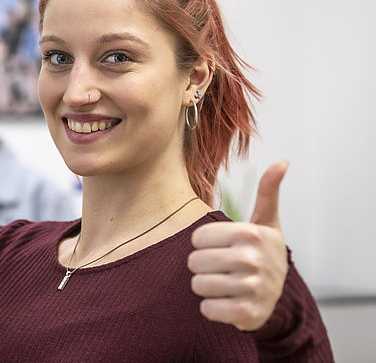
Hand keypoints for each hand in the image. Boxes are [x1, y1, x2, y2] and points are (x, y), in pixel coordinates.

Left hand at [188, 161, 289, 330]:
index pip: (197, 238)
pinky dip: (212, 308)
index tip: (223, 247)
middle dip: (203, 266)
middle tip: (222, 268)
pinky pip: (207, 309)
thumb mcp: (267, 222)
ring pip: (198, 285)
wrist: (280, 297)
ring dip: (206, 287)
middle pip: (194, 262)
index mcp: (251, 233)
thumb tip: (282, 161)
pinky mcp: (247, 313)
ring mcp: (252, 287)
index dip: (204, 245)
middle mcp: (253, 259)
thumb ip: (268, 192)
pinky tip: (228, 302)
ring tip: (225, 284)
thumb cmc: (263, 252)